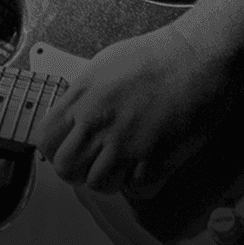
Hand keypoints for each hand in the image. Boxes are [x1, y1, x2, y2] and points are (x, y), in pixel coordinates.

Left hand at [34, 27, 229, 197]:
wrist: (198, 57)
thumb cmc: (157, 55)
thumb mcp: (105, 65)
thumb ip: (84, 95)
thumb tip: (73, 117)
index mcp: (82, 97)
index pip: (45, 141)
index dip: (56, 149)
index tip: (71, 148)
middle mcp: (98, 122)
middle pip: (67, 169)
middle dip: (80, 170)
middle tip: (98, 161)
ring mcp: (125, 142)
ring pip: (99, 185)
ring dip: (112, 178)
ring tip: (127, 163)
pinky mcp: (155, 158)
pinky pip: (136, 189)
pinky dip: (142, 182)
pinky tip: (149, 164)